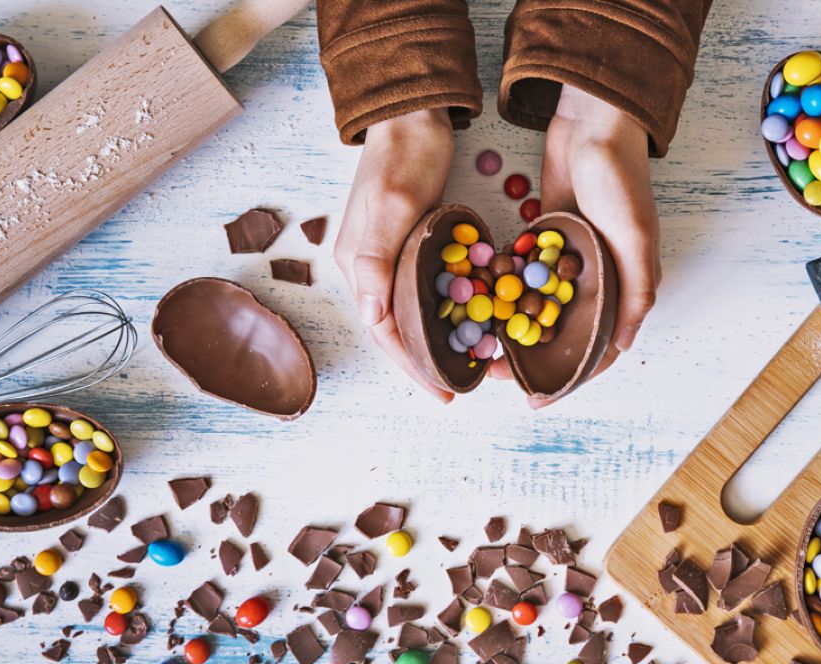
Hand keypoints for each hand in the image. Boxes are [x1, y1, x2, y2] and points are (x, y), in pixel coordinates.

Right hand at [334, 109, 455, 402]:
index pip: (382, 331)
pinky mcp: (407, 242)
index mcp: (357, 264)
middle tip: (457, 386)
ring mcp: (386, 255)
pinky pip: (420, 289)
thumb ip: (377, 260)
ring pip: (407, 312)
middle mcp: (367, 267)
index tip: (443, 391)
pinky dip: (440, 311)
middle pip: (393, 328)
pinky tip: (462, 320)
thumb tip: (371, 318)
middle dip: (422, 362)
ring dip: (431, 340)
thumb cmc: (404, 157)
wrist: (411, 115)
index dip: (412, 366)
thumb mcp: (393, 206)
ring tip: (461, 361)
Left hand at [490, 85, 660, 406]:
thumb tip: (624, 346)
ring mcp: (566, 259)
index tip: (536, 399)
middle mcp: (595, 278)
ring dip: (511, 328)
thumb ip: (635, 290)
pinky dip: (503, 291)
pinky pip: (521, 274)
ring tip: (479, 347)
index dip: (568, 377)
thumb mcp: (635, 236)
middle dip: (529, 358)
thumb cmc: (620, 179)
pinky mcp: (543, 237)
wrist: (592, 123)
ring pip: (536, 307)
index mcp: (623, 285)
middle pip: (560, 333)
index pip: (597, 347)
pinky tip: (476, 306)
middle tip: (493, 373)